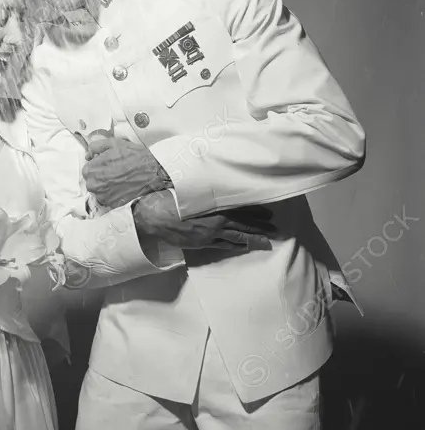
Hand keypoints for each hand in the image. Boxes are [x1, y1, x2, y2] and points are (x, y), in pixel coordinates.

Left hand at [83, 136, 171, 208]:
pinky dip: (113, 194)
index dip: (97, 166)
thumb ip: (95, 147)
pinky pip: (108, 199)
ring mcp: (103, 196)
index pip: (87, 170)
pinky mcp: (113, 204)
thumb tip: (89, 154)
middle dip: (100, 177)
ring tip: (120, 179)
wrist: (152, 170)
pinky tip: (122, 186)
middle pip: (92, 182)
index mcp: (91, 170)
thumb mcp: (113, 143)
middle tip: (115, 172)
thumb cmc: (134, 157)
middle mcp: (94, 185)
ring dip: (106, 186)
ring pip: (100, 191)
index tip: (106, 165)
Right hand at [133, 191, 275, 251]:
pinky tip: (244, 247)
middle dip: (260, 227)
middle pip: (243, 224)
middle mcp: (215, 220)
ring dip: (253, 238)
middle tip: (275, 230)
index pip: (240, 209)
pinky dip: (236, 246)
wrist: (154, 218)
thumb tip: (210, 182)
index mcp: (213, 206)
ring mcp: (210, 234)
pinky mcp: (203, 243)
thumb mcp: (189, 191)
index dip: (256, 212)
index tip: (268, 213)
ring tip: (267, 241)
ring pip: (237, 237)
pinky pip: (224, 246)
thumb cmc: (169, 201)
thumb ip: (203, 190)